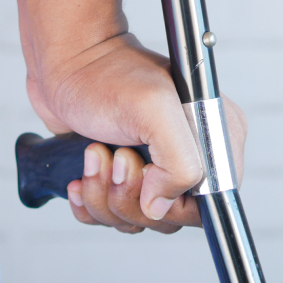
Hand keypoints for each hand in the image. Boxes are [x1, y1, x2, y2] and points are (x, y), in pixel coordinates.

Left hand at [26, 32, 246, 232]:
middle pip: (171, 216)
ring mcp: (159, 167)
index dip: (172, 201)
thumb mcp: (153, 109)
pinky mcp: (127, 176)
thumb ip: (178, 162)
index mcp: (215, 136)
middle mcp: (192, 154)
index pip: (210, 201)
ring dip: (105, 195)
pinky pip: (114, 217)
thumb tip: (160, 207)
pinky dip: (91, 202)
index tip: (142, 170)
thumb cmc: (107, 75)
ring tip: (95, 154)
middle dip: (130, 195)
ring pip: (140, 219)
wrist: (66, 64)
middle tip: (116, 155)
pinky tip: (84, 172)